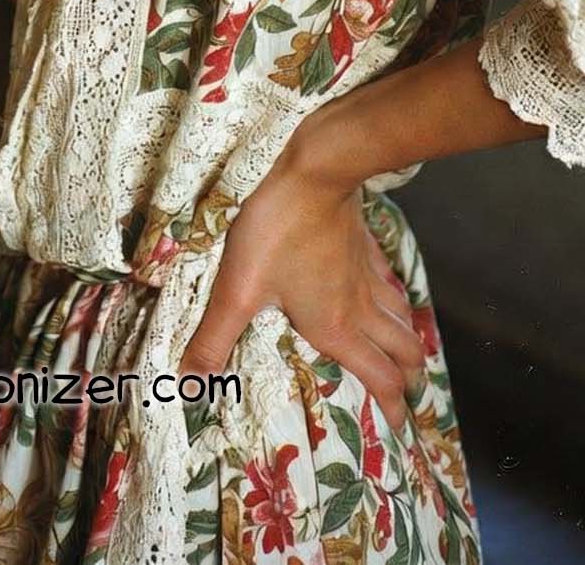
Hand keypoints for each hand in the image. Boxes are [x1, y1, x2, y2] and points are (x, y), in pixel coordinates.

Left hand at [176, 148, 426, 436]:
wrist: (314, 170)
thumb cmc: (276, 231)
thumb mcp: (237, 288)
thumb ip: (215, 338)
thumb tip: (190, 385)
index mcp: (336, 326)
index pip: (379, 377)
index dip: (393, 406)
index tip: (399, 427)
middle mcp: (360, 306)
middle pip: (402, 350)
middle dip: (408, 377)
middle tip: (406, 394)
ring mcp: (367, 272)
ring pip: (402, 316)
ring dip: (408, 341)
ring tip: (406, 353)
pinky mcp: (365, 243)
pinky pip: (390, 282)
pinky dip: (396, 300)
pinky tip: (387, 294)